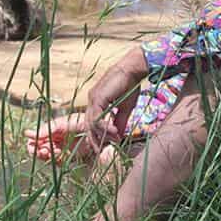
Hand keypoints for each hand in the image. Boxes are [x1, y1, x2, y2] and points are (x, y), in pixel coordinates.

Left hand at [25, 47, 148, 162]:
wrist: (133, 70)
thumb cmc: (130, 85)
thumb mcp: (125, 108)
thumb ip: (120, 122)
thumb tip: (118, 136)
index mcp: (96, 102)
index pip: (91, 122)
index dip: (96, 135)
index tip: (102, 146)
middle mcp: (92, 100)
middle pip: (88, 124)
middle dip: (94, 139)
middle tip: (101, 150)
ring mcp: (93, 98)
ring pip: (91, 122)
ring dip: (102, 134)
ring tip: (114, 140)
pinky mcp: (98, 98)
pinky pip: (97, 117)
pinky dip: (104, 127)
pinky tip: (114, 132)